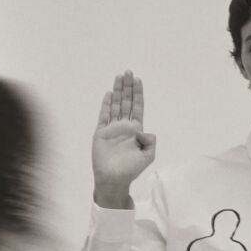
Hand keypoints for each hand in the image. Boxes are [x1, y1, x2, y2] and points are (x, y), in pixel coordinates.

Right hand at [92, 71, 155, 205]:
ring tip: (119, 77)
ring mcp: (112, 128)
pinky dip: (106, 104)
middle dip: (128, 87)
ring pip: (115, 105)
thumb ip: (150, 142)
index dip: (138, 94)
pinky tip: (109, 94)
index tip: (138, 80)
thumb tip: (145, 130)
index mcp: (136, 130)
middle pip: (127, 102)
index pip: (137, 107)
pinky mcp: (101, 132)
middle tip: (128, 72)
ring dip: (118, 91)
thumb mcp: (148, 156)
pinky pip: (104, 116)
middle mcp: (124, 126)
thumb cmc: (131, 169)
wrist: (114, 178)